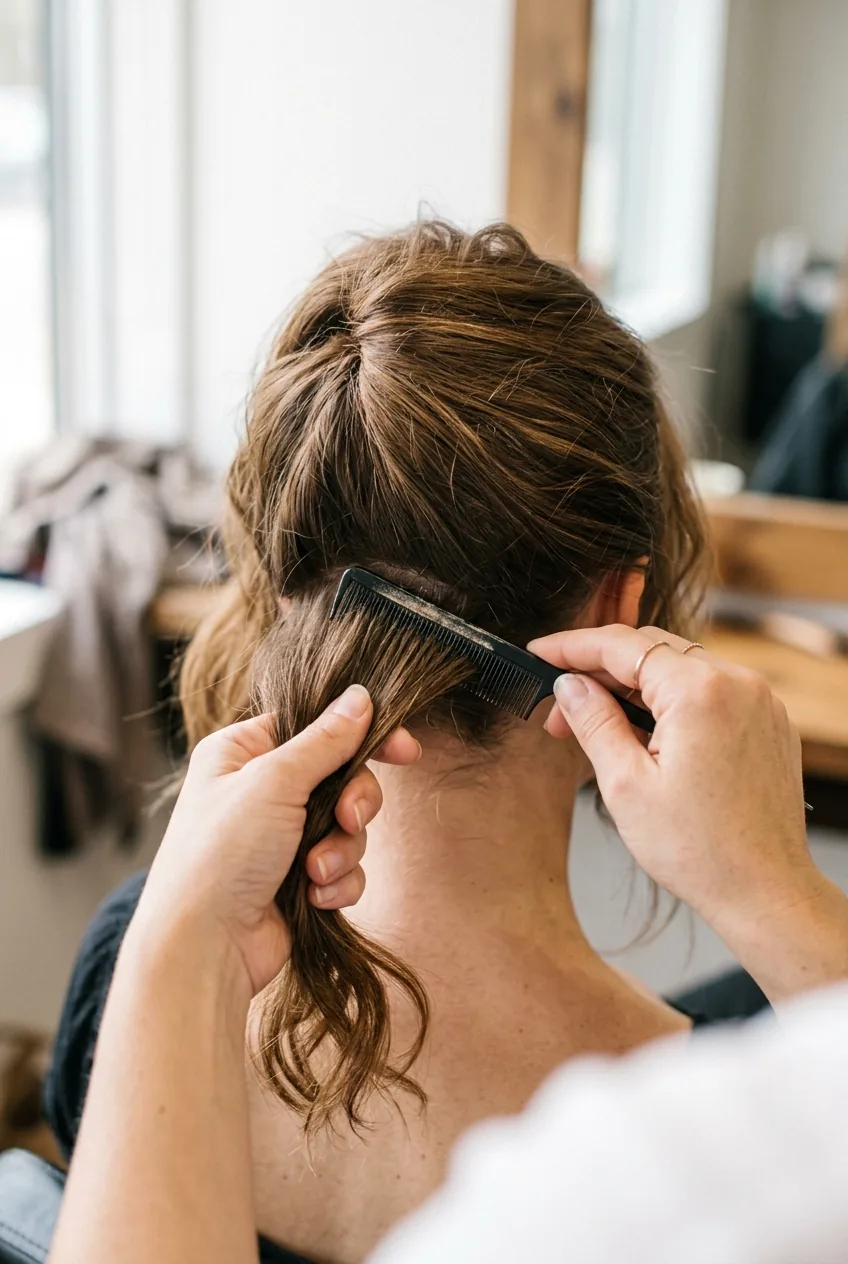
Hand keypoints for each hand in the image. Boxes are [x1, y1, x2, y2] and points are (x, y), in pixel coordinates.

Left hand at [133, 685, 418, 995]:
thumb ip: (325, 740)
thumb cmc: (220, 856)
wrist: (204, 947)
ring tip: (315, 872)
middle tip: (348, 819)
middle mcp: (260, 790)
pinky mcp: (296, 880)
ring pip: (347, 826)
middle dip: (353, 803)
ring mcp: (279, 837)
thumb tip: (360, 696)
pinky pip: (342, 867)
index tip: (404, 749)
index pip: (315, 724)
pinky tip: (316, 898)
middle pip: (341, 776)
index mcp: (242, 752)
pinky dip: (336, 882)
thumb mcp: (274, 782)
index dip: (361, 734)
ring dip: (341, 849)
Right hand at [529, 625, 818, 930]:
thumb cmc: (699, 850)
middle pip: (651, 651)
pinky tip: (645, 734)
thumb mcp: (626, 785)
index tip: (539, 653)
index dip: (572, 647)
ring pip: (679, 668)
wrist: (765, 891)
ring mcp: (758, 699)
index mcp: (699, 691)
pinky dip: (671, 701)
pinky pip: (708, 690)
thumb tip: (568, 684)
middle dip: (600, 673)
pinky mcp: (768, 720)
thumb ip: (594, 722)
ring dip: (634, 688)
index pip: (620, 646)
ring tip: (599, 728)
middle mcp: (737, 682)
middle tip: (560, 710)